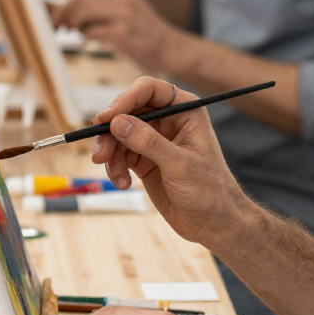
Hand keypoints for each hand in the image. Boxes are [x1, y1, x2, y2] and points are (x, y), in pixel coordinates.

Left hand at [55, 0, 179, 70]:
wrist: (172, 49)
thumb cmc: (145, 34)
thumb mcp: (128, 10)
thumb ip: (104, 6)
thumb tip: (68, 9)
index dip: (68, 4)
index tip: (59, 16)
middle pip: (80, 0)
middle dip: (64, 14)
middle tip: (58, 26)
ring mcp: (124, 15)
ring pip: (82, 13)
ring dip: (73, 24)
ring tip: (74, 32)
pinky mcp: (122, 33)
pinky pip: (91, 32)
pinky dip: (84, 37)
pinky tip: (88, 41)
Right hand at [90, 76, 251, 244]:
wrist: (213, 224)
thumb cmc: (210, 191)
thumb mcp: (180, 165)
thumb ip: (148, 142)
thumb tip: (117, 122)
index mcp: (185, 111)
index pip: (149, 90)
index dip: (125, 100)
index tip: (106, 119)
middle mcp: (167, 120)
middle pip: (126, 112)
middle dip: (110, 132)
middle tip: (100, 154)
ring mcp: (153, 140)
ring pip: (117, 134)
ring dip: (110, 154)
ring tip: (116, 176)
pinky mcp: (142, 158)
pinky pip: (118, 154)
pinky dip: (114, 168)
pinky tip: (123, 183)